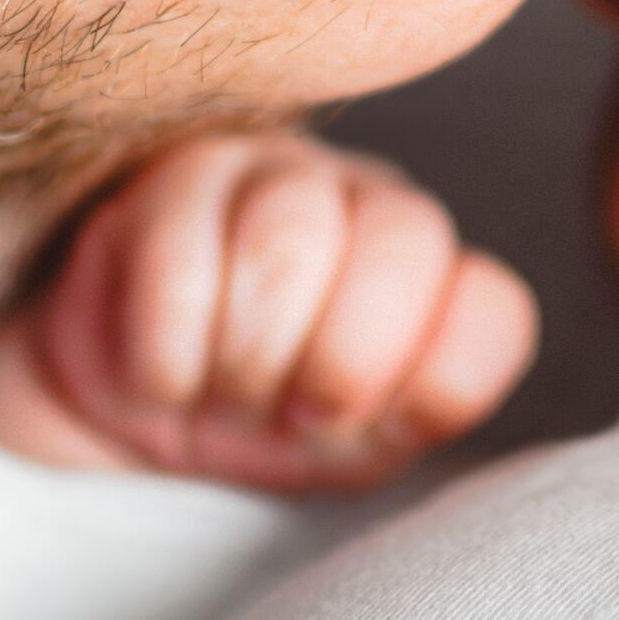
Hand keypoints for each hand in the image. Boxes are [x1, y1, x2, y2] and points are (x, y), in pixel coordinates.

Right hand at [0, 131, 535, 491]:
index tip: (364, 430)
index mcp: (435, 277)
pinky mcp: (169, 179)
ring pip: (290, 236)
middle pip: (406, 239)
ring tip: (220, 400)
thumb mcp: (352, 447)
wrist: (126, 411)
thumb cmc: (260, 421)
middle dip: (340, 363)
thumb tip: (443, 384)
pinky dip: (169, 354)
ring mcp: (272, 172)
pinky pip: (176, 256)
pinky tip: (160, 382)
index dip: (431, 387)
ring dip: (249, 356)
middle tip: (288, 418)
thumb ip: (422, 406)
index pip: (492, 310)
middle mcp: (369, 202)